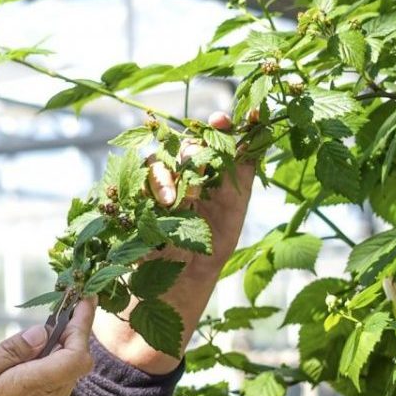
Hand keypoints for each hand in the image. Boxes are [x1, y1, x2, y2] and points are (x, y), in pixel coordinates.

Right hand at [0, 299, 95, 395]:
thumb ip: (12, 353)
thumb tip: (42, 333)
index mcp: (32, 387)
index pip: (76, 355)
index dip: (84, 327)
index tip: (85, 302)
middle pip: (74, 368)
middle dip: (74, 338)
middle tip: (60, 315)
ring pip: (64, 384)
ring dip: (61, 358)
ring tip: (42, 340)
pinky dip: (49, 377)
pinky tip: (28, 371)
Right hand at [145, 111, 255, 268]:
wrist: (186, 275)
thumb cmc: (214, 242)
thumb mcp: (235, 207)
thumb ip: (243, 172)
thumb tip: (257, 135)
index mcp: (211, 169)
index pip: (214, 137)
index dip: (218, 125)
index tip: (220, 120)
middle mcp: (185, 170)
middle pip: (184, 145)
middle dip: (191, 156)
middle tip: (197, 175)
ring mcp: (161, 182)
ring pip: (158, 159)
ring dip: (165, 176)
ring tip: (172, 201)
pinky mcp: (139, 195)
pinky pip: (137, 179)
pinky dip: (149, 187)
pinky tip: (160, 203)